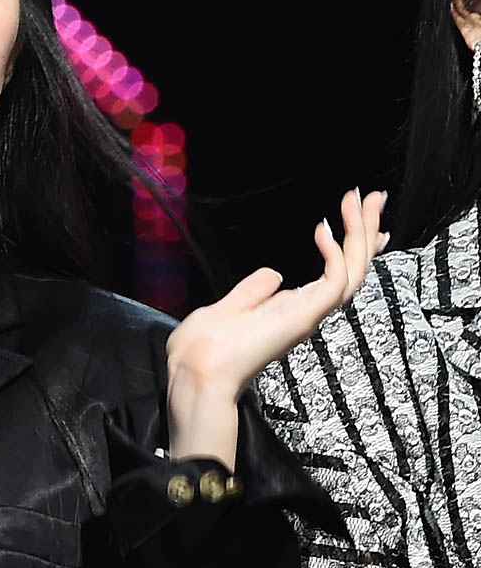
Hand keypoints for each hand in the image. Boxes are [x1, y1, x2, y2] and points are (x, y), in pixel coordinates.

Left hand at [166, 188, 386, 466]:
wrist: (195, 370)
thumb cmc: (203, 348)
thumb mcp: (228, 307)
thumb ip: (252, 291)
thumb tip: (273, 274)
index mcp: (290, 310)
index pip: (335, 276)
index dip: (350, 247)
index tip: (357, 216)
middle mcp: (305, 312)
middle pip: (351, 269)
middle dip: (364, 231)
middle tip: (372, 197)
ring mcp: (307, 315)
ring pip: (353, 272)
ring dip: (361, 234)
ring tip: (360, 201)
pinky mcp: (304, 316)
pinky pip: (335, 282)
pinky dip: (336, 254)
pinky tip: (324, 229)